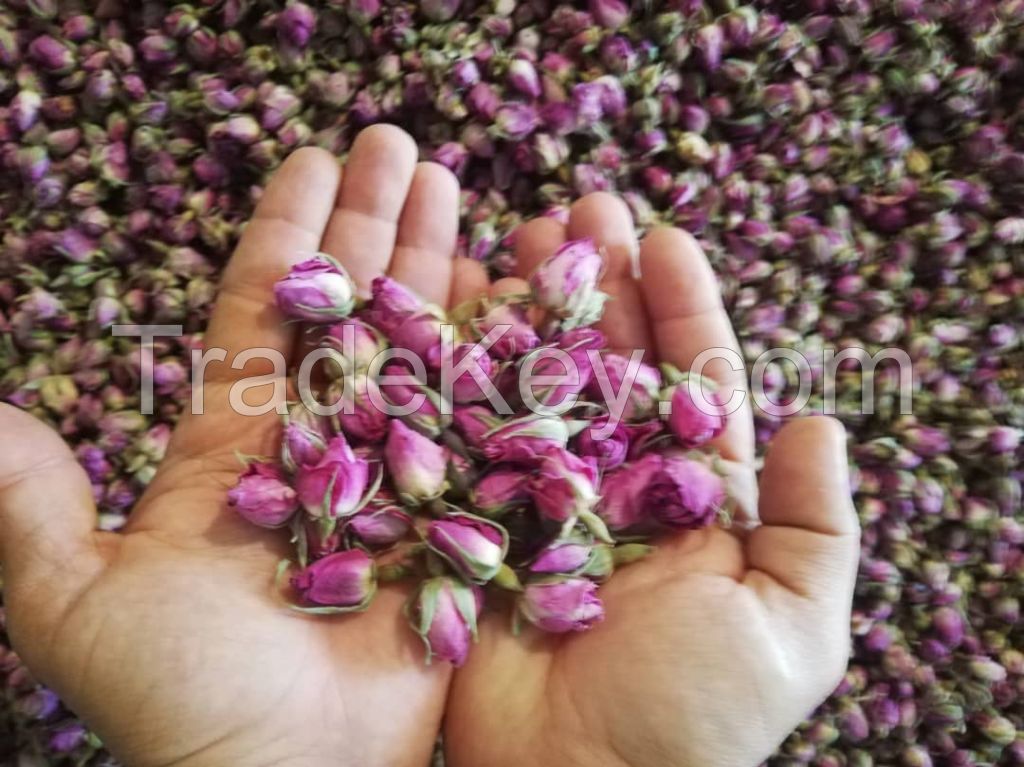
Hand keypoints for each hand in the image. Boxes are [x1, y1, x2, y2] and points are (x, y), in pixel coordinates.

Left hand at [0, 126, 484, 766]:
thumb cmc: (182, 698)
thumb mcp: (74, 601)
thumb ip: (32, 507)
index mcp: (239, 446)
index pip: (265, 310)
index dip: (289, 232)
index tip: (312, 159)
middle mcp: (324, 447)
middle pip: (352, 309)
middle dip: (376, 224)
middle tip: (400, 144)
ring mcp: (398, 476)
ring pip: (421, 349)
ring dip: (439, 268)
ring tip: (463, 191)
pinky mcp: (459, 516)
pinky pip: (483, 422)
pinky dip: (502, 359)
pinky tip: (521, 296)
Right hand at [444, 195, 859, 766]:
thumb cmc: (692, 722)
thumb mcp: (792, 631)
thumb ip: (813, 527)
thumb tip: (817, 420)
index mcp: (690, 501)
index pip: (687, 381)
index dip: (679, 308)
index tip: (663, 237)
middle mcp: (611, 486)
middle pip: (605, 363)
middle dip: (596, 283)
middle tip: (580, 207)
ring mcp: (534, 497)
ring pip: (534, 382)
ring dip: (528, 308)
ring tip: (516, 234)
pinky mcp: (468, 520)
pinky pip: (466, 433)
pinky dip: (460, 372)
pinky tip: (456, 309)